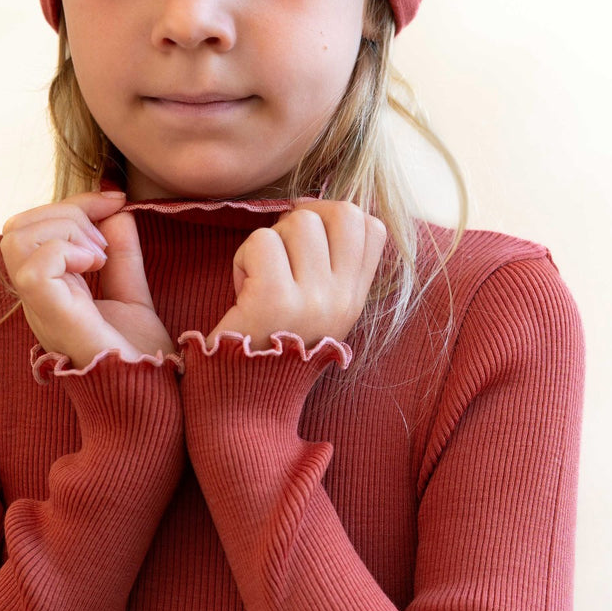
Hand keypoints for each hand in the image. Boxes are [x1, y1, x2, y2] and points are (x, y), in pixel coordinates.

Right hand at [0, 191, 173, 367]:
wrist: (156, 399)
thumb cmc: (141, 357)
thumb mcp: (131, 292)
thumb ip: (121, 253)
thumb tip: (116, 209)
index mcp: (49, 291)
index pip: (32, 225)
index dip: (75, 202)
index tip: (117, 200)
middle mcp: (36, 301)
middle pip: (16, 227)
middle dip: (67, 212)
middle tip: (106, 244)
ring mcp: (41, 311)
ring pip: (16, 239)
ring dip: (66, 230)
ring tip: (100, 256)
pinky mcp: (56, 321)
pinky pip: (34, 269)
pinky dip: (65, 251)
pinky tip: (96, 266)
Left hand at [207, 200, 385, 349]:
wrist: (240, 405)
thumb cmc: (268, 343)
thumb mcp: (315, 307)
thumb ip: (328, 264)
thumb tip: (313, 204)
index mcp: (354, 299)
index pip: (372, 227)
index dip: (334, 218)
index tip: (305, 242)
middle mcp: (343, 300)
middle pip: (342, 212)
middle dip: (303, 220)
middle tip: (280, 256)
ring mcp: (314, 301)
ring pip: (299, 221)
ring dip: (268, 241)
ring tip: (259, 279)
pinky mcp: (276, 300)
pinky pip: (262, 241)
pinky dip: (242, 259)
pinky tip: (242, 292)